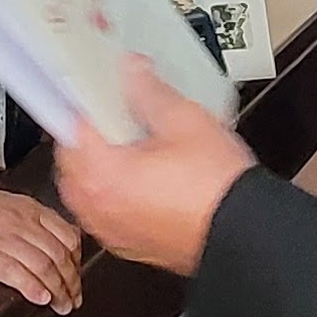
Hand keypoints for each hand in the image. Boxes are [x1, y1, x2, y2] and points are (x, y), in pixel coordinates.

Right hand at [0, 181, 83, 311]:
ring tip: (62, 306)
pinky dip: (32, 287)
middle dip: (71, 281)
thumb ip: (29, 221)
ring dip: (57, 290)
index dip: (77, 261)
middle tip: (74, 299)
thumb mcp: (4, 205)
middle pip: (59, 254)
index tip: (77, 278)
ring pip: (43, 265)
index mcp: (27, 208)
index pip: (67, 235)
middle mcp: (20, 221)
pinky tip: (40, 298)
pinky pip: (16, 272)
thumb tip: (51, 243)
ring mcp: (2, 237)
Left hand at [53, 58, 254, 276]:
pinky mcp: (129, 245)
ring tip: (131, 147)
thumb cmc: (218, 190)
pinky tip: (143, 178)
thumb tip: (133, 72)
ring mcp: (111, 230)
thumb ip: (150, 91)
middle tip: (115, 116)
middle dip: (89, 135)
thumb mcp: (186, 121)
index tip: (99, 91)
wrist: (245, 234)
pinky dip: (113, 193)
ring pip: (86, 188)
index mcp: (101, 174)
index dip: (86, 102)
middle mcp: (97, 207)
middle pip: (72, 159)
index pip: (71, 125)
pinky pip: (106, 210)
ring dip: (98, 165)